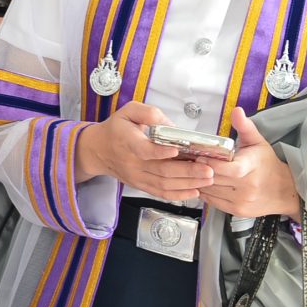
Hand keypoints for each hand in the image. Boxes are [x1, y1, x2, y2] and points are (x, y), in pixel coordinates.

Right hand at [76, 100, 214, 200]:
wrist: (98, 150)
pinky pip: (160, 193)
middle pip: (161, 171)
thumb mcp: (128, 111)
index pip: (143, 150)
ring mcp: (136, 176)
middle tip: (208, 169)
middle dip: (187, 172)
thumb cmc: (116, 128)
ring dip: (187, 184)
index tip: (177, 150)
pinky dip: (178, 195)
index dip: (160, 152)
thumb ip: (149, 113)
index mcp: (127, 140)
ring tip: (207, 179)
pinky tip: (194, 191)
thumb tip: (172, 127)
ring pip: (163, 184)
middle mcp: (132, 162)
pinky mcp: (140, 185)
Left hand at [200, 108, 299, 220]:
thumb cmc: (267, 164)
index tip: (200, 157)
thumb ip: (245, 126)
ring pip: (211, 191)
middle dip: (200, 171)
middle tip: (190, 163)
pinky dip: (206, 193)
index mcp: (251, 167)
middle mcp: (247, 186)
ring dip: (200, 182)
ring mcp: (242, 200)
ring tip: (194, 172)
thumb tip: (236, 110)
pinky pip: (213, 202)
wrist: (285, 190)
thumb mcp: (258, 142)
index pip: (227, 168)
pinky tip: (204, 184)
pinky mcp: (237, 211)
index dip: (211, 163)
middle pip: (215, 179)